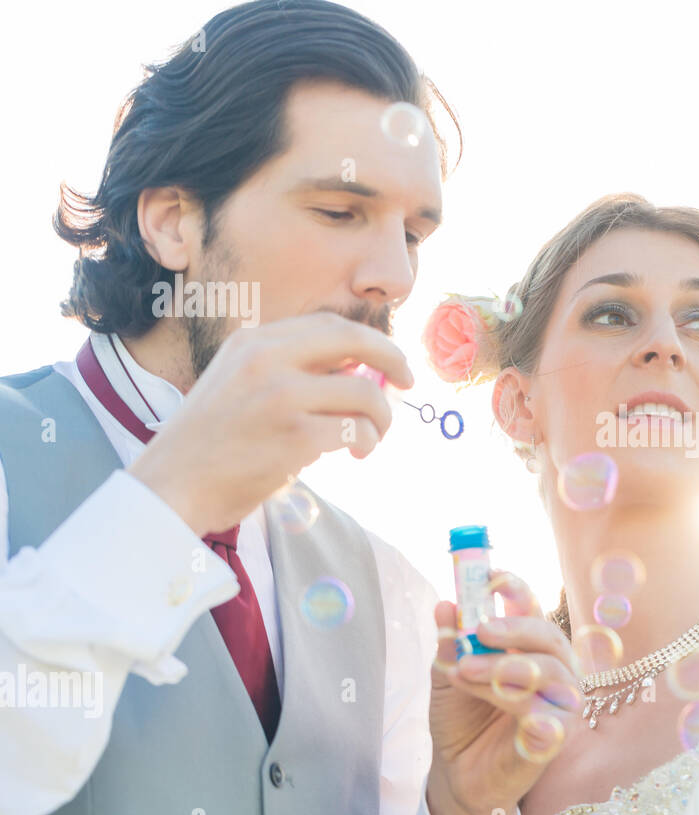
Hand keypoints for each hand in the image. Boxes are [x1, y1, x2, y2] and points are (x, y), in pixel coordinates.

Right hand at [126, 312, 413, 534]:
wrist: (170, 486)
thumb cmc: (211, 444)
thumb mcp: (237, 383)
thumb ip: (287, 368)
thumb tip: (358, 368)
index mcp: (253, 341)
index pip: (329, 325)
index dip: (368, 340)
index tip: (388, 360)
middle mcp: (267, 359)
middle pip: (355, 341)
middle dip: (392, 358)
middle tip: (408, 382)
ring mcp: (282, 396)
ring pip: (364, 394)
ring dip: (380, 419)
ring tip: (370, 439)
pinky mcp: (295, 436)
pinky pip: (355, 431)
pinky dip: (365, 442)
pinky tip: (356, 454)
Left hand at [425, 570, 581, 814]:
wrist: (457, 773)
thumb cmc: (461, 719)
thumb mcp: (447, 674)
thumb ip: (451, 644)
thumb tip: (444, 606)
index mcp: (530, 647)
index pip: (531, 609)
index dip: (515, 590)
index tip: (490, 578)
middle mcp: (554, 670)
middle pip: (548, 638)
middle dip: (514, 629)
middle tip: (480, 631)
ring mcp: (560, 703)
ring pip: (548, 674)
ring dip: (504, 669)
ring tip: (464, 671)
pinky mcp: (558, 738)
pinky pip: (552, 720)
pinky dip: (532, 714)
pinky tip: (515, 712)